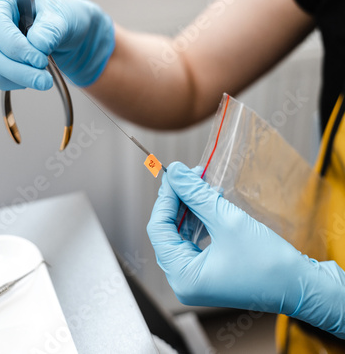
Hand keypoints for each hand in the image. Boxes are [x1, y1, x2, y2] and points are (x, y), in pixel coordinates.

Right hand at [0, 0, 114, 89]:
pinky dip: (18, 82)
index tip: (39, 60)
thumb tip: (38, 44)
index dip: (15, 46)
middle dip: (17, 69)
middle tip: (44, 80)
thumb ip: (50, 29)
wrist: (69, 32)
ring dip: (20, 78)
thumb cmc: (62, 15)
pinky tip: (35, 75)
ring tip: (45, 78)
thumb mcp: (63, 16)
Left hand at [147, 162, 344, 338]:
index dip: (166, 197)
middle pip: (168, 230)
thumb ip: (196, 195)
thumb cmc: (268, 262)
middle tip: (190, 175)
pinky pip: (195, 240)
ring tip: (203, 185)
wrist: (300, 285)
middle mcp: (183, 280)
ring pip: (181, 233)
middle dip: (180, 200)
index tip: (174, 174)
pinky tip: (212, 202)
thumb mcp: (227, 220)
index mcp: (183, 276)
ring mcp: (196, 277)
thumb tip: (177, 173)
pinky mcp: (208, 271)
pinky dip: (201, 220)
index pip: (159, 228)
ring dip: (191, 207)